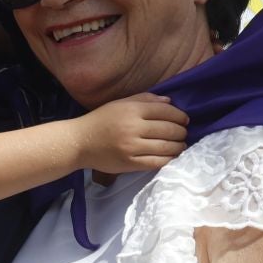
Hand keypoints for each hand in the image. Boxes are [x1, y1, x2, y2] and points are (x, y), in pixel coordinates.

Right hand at [72, 93, 187, 174]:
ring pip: (167, 147)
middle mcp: (133, 128)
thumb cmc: (100, 121)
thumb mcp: (119, 104)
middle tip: (183, 133)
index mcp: (131, 110)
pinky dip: (169, 159)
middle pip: (169, 129)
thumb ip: (145, 99)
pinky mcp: (130, 163)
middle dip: (181, 132)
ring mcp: (132, 147)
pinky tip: (171, 156)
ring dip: (179, 146)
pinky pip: (157, 162)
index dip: (180, 115)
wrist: (78, 143)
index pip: (165, 111)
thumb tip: (170, 101)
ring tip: (180, 145)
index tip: (184, 120)